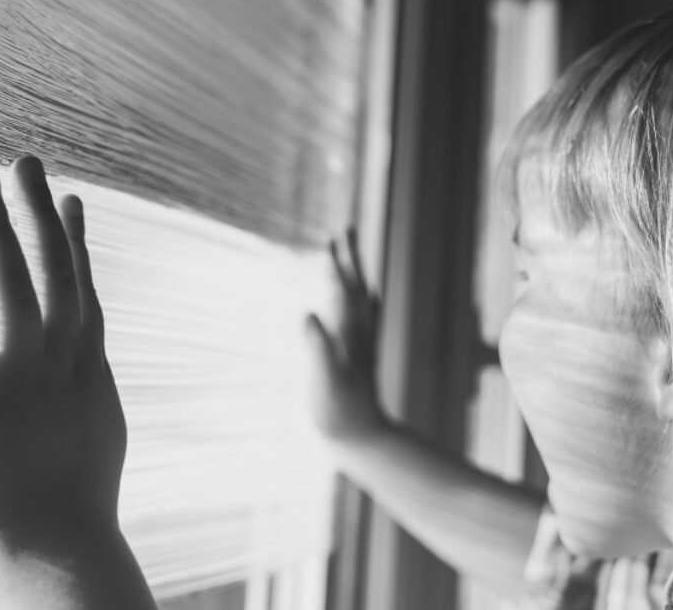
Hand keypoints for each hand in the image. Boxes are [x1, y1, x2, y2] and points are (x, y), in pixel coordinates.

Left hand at [0, 156, 124, 547]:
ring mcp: (25, 378)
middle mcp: (63, 361)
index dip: (77, 240)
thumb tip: (86, 368)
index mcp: (88, 367)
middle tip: (23, 162)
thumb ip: (86, 389)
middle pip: (56, 271)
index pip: (83, 287)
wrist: (58, 546)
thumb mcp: (94, 430)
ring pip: (16, 288)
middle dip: (40, 214)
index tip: (71, 198)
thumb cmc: (74, 502)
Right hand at [306, 228, 388, 443]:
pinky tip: (365, 300)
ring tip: (353, 258)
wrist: (364, 441)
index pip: (342, 293)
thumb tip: (308, 315)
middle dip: (350, 260)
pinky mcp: (361, 360)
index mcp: (349, 337)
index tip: (329, 240)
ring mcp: (362, 348)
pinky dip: (363, 303)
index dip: (335, 267)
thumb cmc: (340, 415)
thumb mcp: (324, 382)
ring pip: (362, 303)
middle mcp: (360, 338)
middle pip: (356, 290)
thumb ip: (317, 348)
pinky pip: (364, 322)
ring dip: (355, 277)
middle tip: (344, 231)